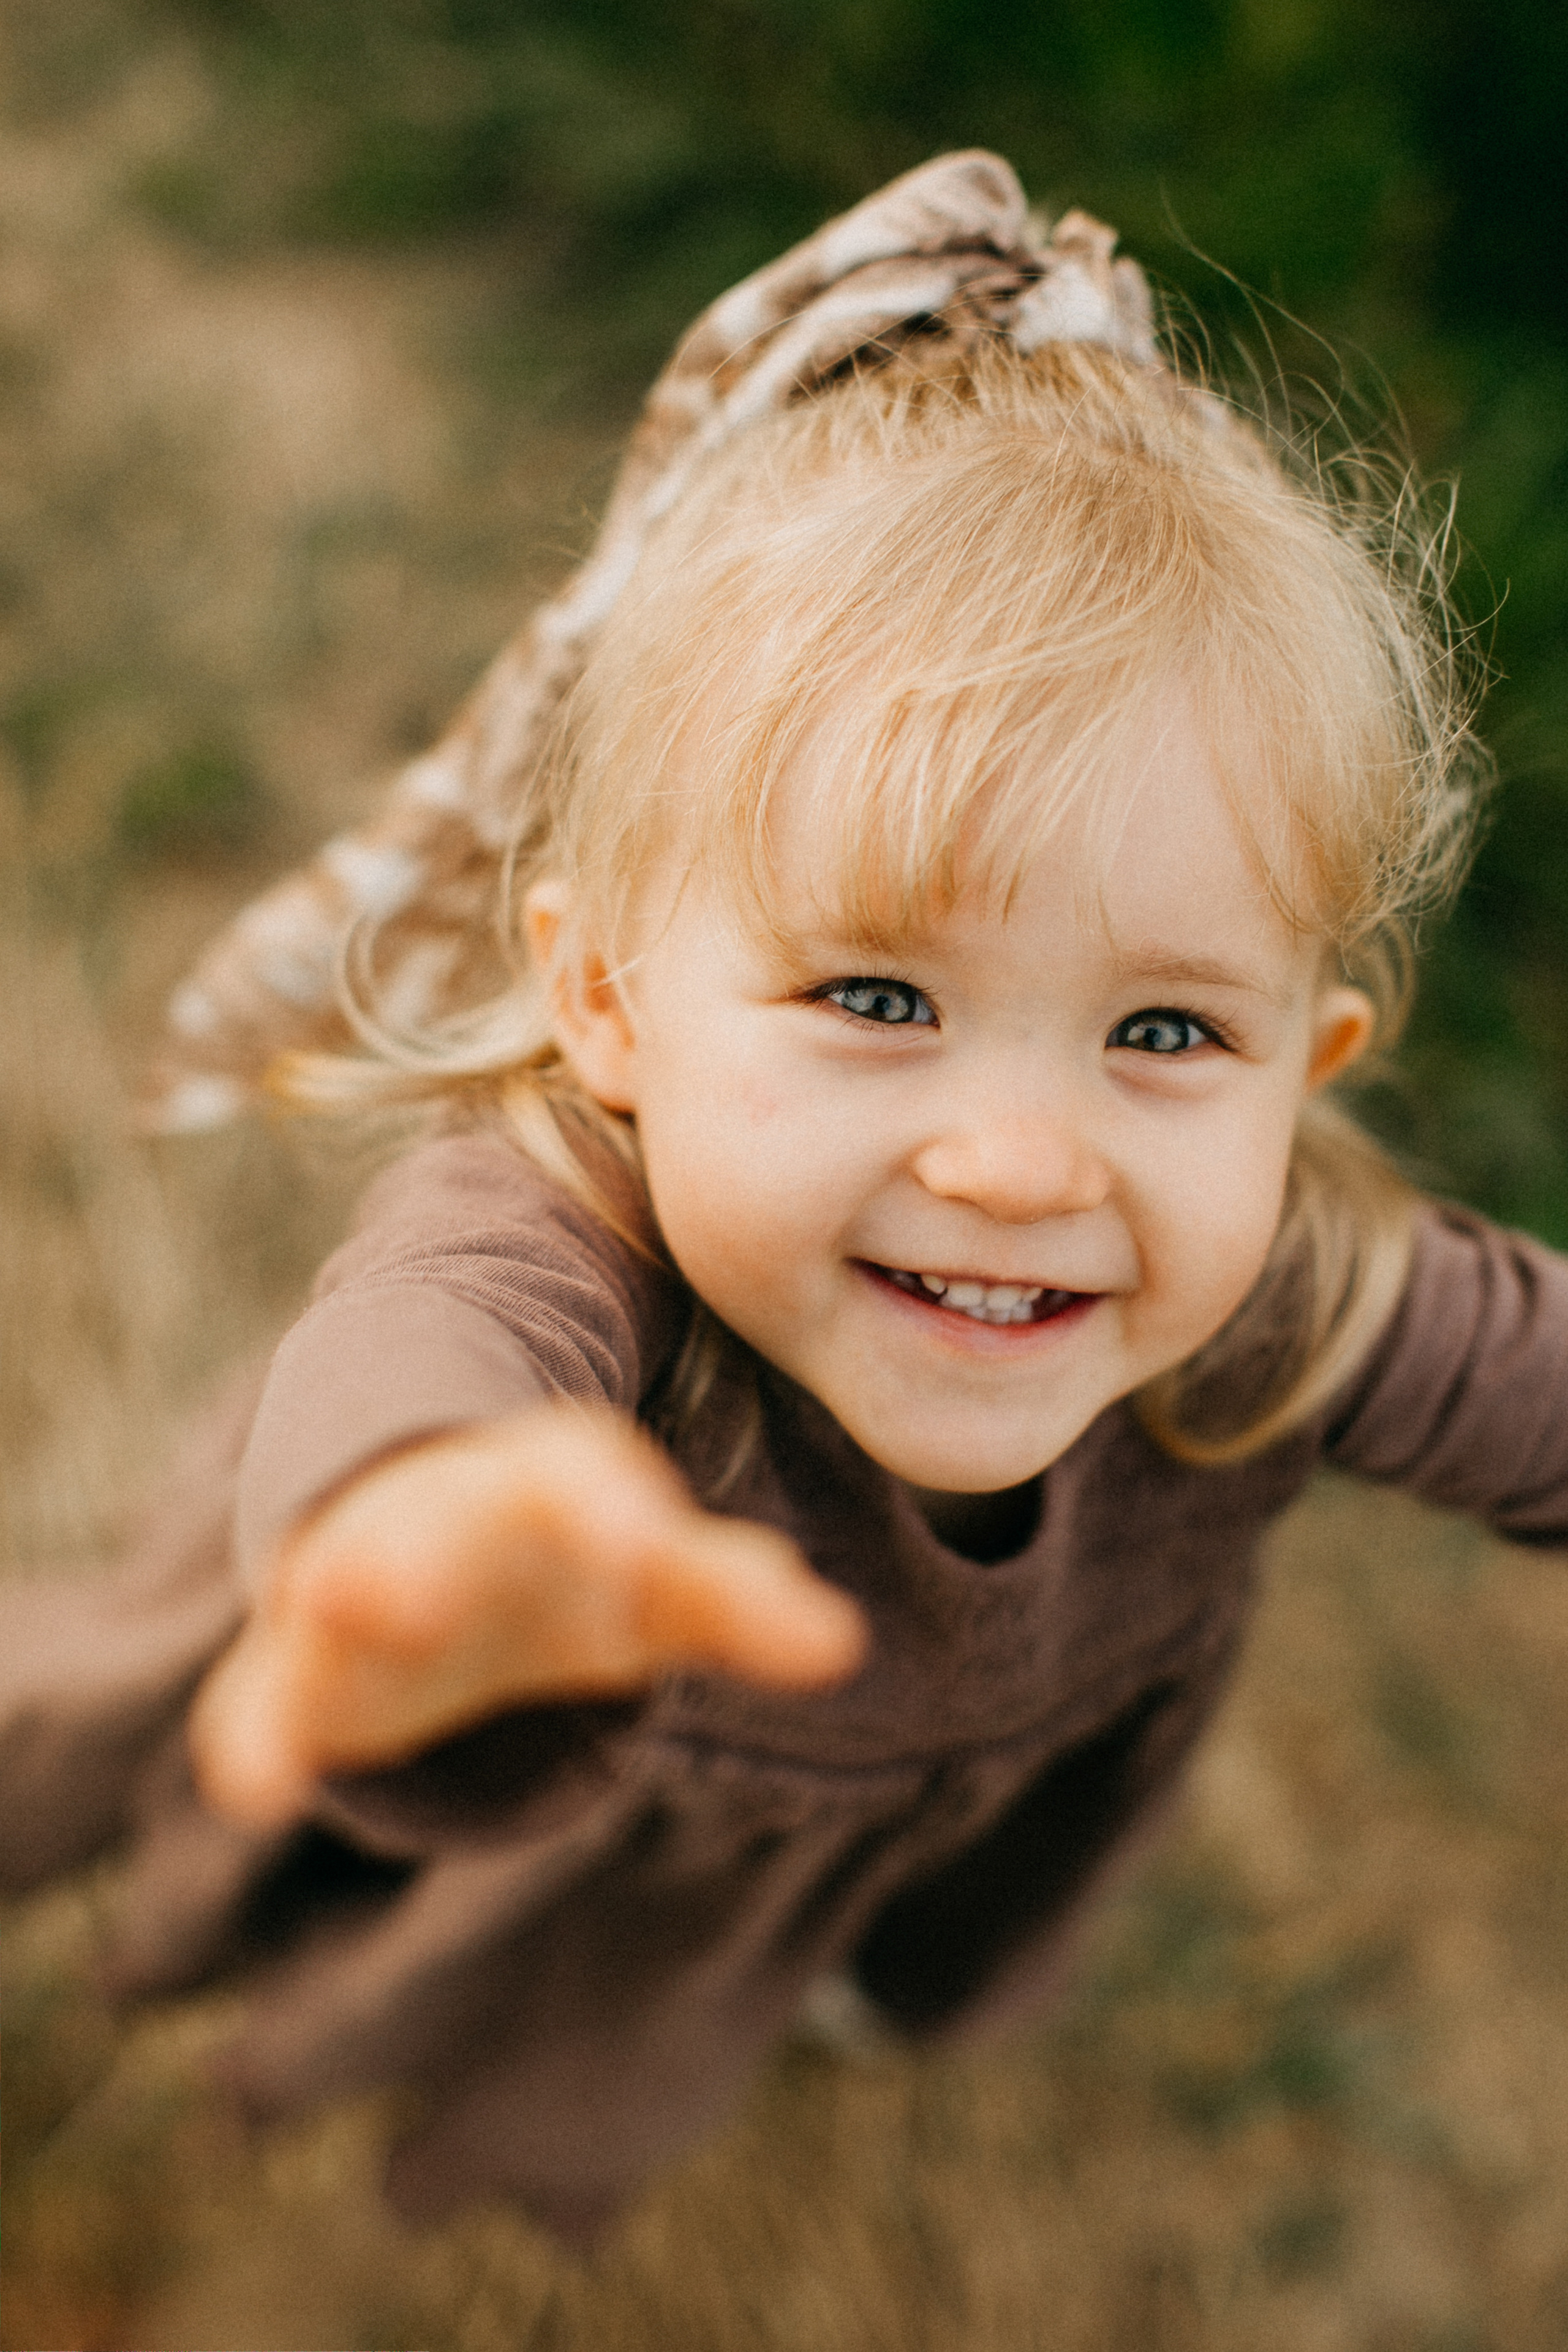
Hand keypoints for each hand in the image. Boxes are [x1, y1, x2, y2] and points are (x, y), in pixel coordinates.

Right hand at [189, 1405, 865, 1829]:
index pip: (588, 1485)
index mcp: (554, 1485)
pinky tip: (257, 1793)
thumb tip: (839, 1645)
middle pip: (440, 1525)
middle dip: (419, 1552)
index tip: (638, 1546)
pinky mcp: (303, 1663)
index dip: (614, 1515)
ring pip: (345, 1583)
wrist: (429, 1514)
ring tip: (323, 1613)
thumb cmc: (577, 1559)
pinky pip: (269, 1692)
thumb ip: (737, 1601)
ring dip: (339, 1598)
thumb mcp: (659, 1577)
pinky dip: (261, 1736)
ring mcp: (366, 1577)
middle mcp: (452, 1516)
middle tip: (391, 1585)